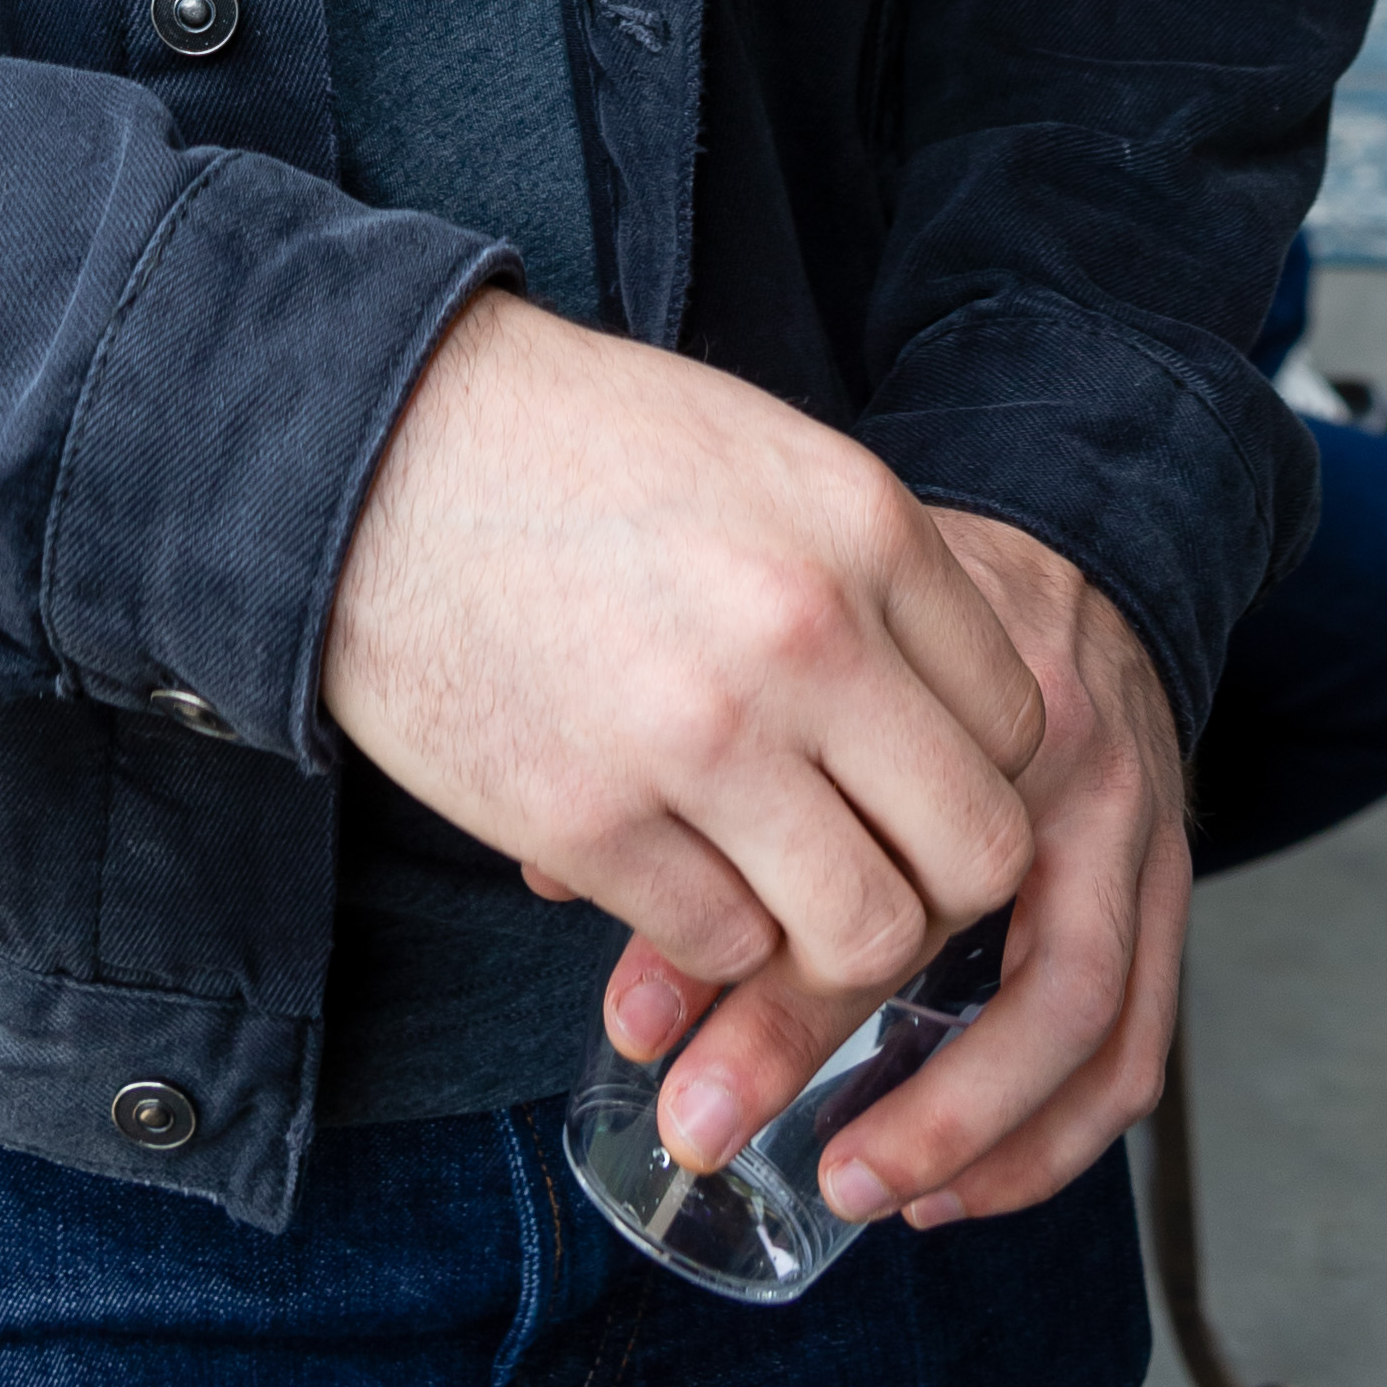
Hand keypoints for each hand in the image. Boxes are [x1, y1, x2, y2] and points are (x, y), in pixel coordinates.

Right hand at [321, 295, 1042, 1007]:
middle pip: (975, 852)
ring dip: (824, 943)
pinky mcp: (590, 819)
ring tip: (770, 902)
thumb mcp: (754, 454)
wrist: (368, 447)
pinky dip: (704, 938)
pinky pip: (720, 943)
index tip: (910, 789)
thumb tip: (935, 721)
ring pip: (860, 932)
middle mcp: (805, 633)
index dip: (971, 777)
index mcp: (861, 527)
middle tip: (868, 878)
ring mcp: (699, 736)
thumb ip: (864, 577)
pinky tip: (662, 874)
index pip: (1018, 725)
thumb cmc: (561, 442)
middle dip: (933, 891)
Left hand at [607, 515, 1185, 1229]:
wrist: (1070, 530)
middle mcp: (1057, 739)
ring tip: (859, 1190)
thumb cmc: (895, 591)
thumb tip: (558, 871)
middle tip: (722, 1130)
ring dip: (971, 1129)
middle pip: (963, 929)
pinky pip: (1138, 1035)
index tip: (635, 1032)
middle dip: (837, 1049)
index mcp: (944, 659)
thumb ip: (690, 748)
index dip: (737, 951)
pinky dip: (1053, 1134)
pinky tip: (957, 1188)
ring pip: (1082, 1013)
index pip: (851, 839)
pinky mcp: (1168, 868)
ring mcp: (1132, 810)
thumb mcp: (793, 626)